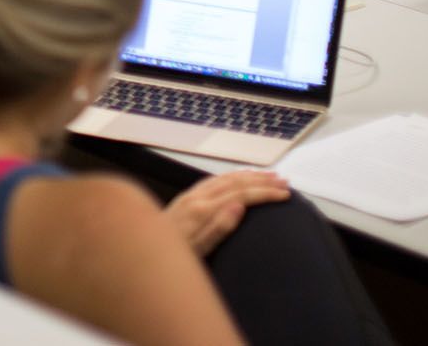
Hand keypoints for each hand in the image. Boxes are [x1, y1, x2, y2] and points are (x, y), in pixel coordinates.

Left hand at [164, 169, 288, 255]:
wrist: (142, 247)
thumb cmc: (173, 253)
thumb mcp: (198, 248)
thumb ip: (218, 228)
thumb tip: (239, 206)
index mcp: (202, 209)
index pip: (241, 194)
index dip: (265, 192)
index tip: (285, 194)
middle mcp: (196, 197)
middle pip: (235, 182)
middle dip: (261, 180)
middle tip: (284, 182)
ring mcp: (191, 195)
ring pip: (225, 177)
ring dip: (249, 175)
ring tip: (269, 176)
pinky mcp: (186, 197)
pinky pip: (215, 180)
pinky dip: (233, 176)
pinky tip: (240, 178)